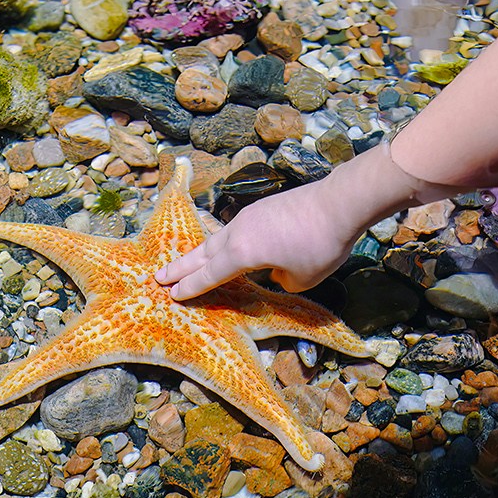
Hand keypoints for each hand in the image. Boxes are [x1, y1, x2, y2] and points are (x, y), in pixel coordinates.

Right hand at [155, 180, 364, 298]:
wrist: (339, 202)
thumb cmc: (320, 244)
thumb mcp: (301, 278)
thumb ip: (280, 280)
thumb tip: (273, 269)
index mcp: (242, 253)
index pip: (210, 275)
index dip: (190, 287)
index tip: (171, 295)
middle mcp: (238, 232)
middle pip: (203, 253)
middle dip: (180, 267)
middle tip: (158, 277)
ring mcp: (249, 216)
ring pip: (216, 238)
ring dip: (199, 252)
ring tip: (185, 261)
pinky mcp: (262, 208)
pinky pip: (233, 229)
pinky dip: (221, 241)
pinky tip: (225, 245)